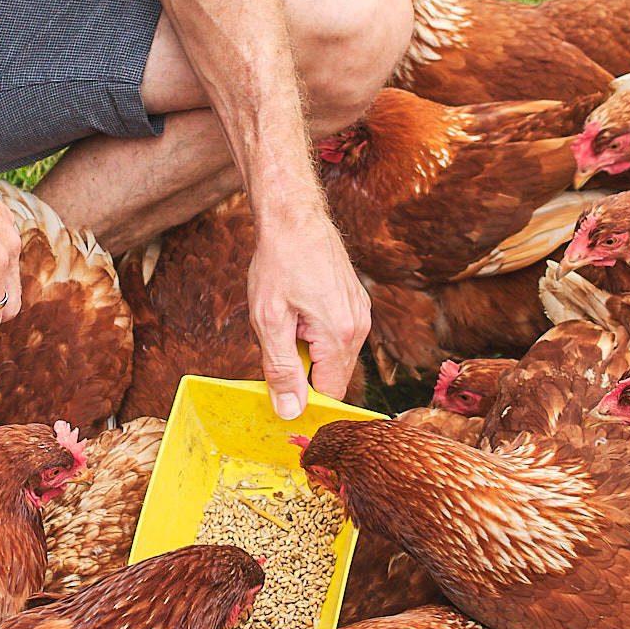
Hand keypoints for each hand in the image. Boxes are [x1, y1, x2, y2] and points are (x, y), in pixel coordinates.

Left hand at [248, 206, 370, 416]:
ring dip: (309, 350)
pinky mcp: (356, 302)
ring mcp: (361, 313)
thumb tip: (290, 411)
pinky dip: (316, 333)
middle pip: (334, 376)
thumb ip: (281, 369)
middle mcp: (359, 326)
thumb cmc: (278, 263)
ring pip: (335, 355)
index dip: (303, 396)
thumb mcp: (268, 320)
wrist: (294, 217)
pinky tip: (298, 308)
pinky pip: (338, 335)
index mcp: (340, 334)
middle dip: (304, 370)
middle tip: (277, 339)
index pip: (330, 393)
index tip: (278, 384)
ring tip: (287, 319)